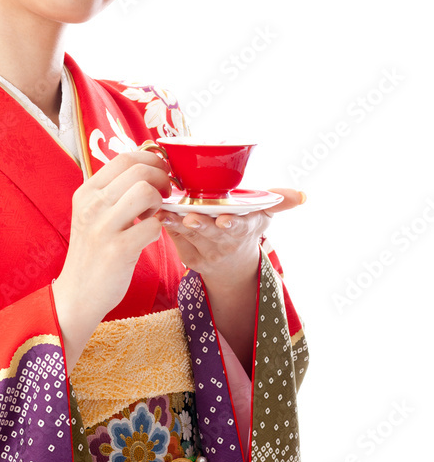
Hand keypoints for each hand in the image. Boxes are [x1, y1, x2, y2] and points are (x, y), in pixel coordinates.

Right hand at [53, 150, 170, 369]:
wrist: (78, 293)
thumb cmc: (92, 251)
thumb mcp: (93, 214)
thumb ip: (113, 192)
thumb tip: (146, 168)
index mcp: (87, 192)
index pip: (124, 158)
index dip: (151, 160)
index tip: (162, 171)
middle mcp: (92, 205)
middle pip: (139, 170)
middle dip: (162, 178)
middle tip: (166, 193)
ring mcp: (103, 227)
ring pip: (145, 192)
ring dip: (160, 201)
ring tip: (156, 213)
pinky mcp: (118, 250)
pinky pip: (152, 226)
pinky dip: (160, 228)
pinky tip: (152, 234)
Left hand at [155, 188, 305, 278]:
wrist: (234, 266)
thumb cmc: (247, 227)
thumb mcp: (265, 215)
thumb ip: (278, 201)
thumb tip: (302, 195)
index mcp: (245, 230)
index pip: (240, 228)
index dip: (232, 224)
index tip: (224, 220)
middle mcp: (225, 244)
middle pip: (211, 233)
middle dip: (201, 225)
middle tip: (189, 216)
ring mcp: (206, 253)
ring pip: (190, 236)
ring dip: (177, 225)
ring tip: (165, 213)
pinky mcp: (189, 257)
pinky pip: (177, 241)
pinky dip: (167, 229)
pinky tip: (158, 215)